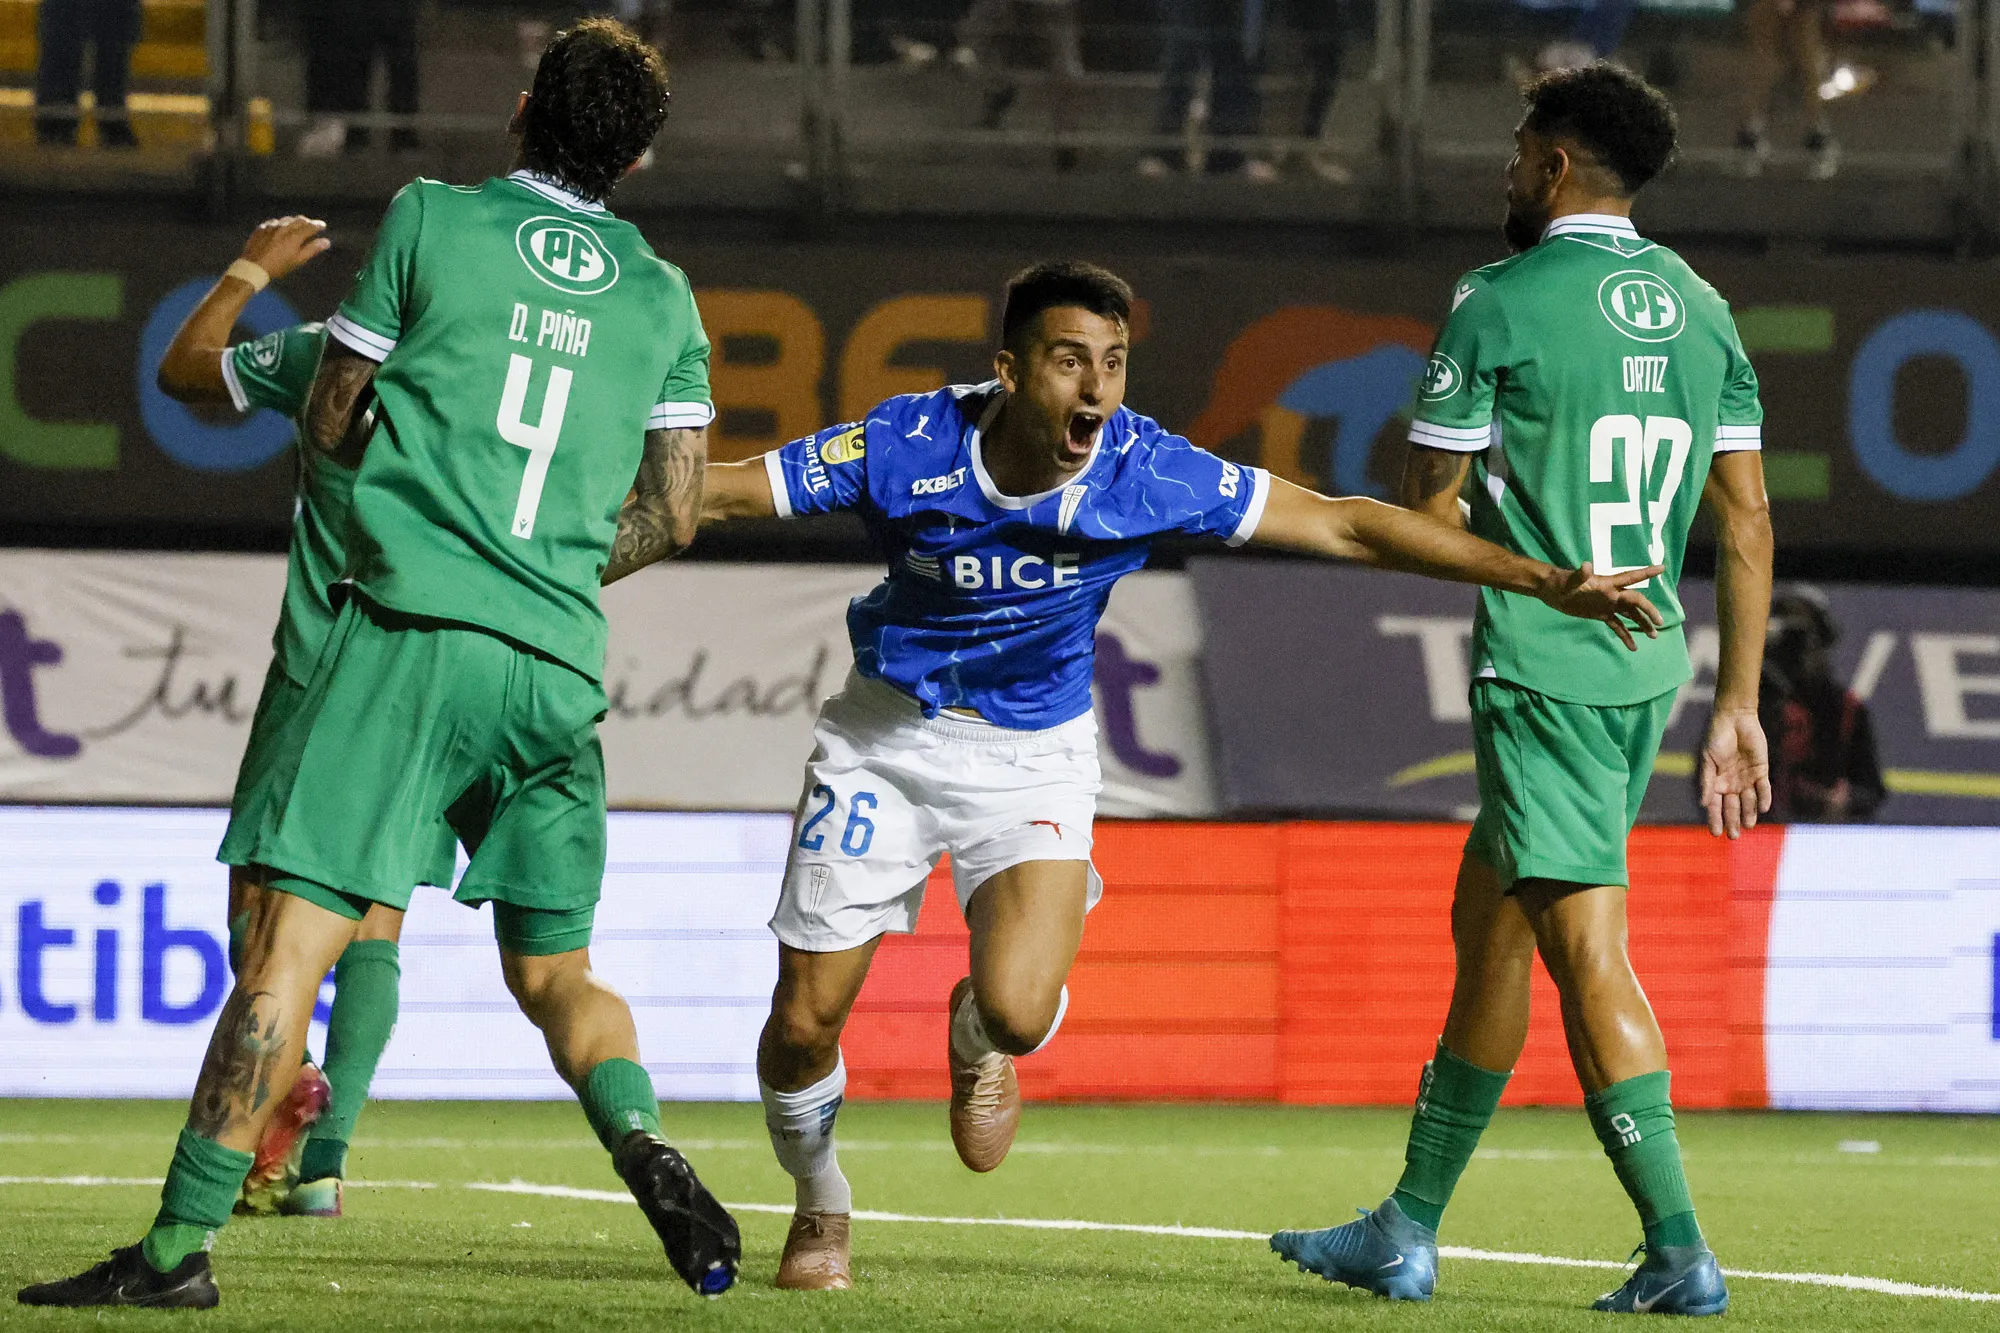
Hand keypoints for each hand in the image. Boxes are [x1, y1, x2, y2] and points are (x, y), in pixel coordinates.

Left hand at [240, 215, 329, 281]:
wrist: (254, 266)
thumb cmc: (278, 266)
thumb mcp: (298, 260)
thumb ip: (312, 249)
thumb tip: (326, 242)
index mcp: (294, 236)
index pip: (310, 226)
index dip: (318, 225)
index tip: (323, 225)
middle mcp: (283, 228)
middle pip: (298, 220)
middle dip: (307, 222)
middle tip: (311, 225)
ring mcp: (271, 226)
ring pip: (286, 219)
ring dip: (294, 221)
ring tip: (298, 224)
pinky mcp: (261, 228)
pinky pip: (274, 222)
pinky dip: (281, 223)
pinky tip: (281, 227)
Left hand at [1538, 562, 1664, 650]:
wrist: (1551, 591)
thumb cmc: (1560, 582)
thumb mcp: (1570, 580)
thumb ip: (1580, 575)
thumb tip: (1587, 565)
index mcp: (1608, 584)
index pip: (1631, 577)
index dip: (1646, 572)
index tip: (1662, 568)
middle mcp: (1612, 594)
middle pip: (1635, 602)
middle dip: (1649, 611)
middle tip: (1660, 622)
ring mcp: (1608, 605)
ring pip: (1630, 614)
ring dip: (1642, 624)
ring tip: (1653, 636)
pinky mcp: (1601, 615)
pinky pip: (1617, 626)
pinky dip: (1625, 635)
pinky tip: (1633, 647)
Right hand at [1700, 707, 1771, 837]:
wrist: (1735, 719)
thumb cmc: (1716, 738)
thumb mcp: (1708, 760)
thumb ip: (1707, 782)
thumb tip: (1704, 804)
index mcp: (1716, 782)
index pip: (1715, 806)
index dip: (1715, 819)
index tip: (1716, 833)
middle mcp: (1731, 784)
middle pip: (1733, 807)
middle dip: (1733, 821)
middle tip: (1734, 836)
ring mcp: (1747, 778)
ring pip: (1749, 801)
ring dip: (1749, 813)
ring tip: (1749, 825)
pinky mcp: (1761, 771)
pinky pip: (1764, 788)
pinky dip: (1764, 798)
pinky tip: (1763, 808)